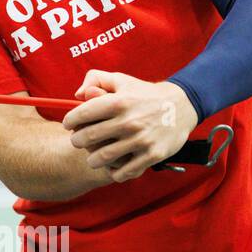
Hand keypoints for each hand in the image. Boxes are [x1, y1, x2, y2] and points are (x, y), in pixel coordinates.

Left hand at [60, 70, 196, 183]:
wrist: (182, 106)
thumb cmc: (143, 93)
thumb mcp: (121, 79)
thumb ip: (95, 79)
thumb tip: (78, 95)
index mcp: (118, 102)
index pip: (82, 114)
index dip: (70, 121)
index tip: (70, 125)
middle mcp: (129, 121)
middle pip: (87, 138)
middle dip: (77, 141)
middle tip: (79, 141)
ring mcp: (141, 140)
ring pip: (102, 157)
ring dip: (92, 159)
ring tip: (93, 156)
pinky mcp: (153, 155)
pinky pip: (124, 171)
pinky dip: (114, 172)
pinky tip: (112, 166)